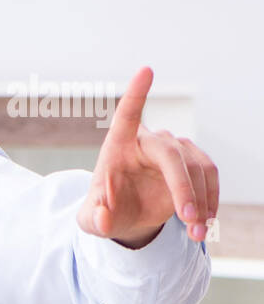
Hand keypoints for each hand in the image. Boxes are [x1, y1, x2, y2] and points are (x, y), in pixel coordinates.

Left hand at [77, 66, 217, 247]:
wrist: (126, 217)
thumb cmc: (104, 211)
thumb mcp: (92, 221)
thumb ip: (95, 219)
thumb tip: (102, 217)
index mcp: (117, 145)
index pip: (126, 115)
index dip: (136, 94)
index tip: (146, 70)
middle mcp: (147, 142)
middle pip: (171, 154)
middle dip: (182, 187)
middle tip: (188, 218)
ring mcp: (174, 150)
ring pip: (196, 168)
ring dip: (201, 201)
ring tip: (196, 232)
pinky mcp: (192, 162)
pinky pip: (209, 177)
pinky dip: (210, 201)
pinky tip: (204, 224)